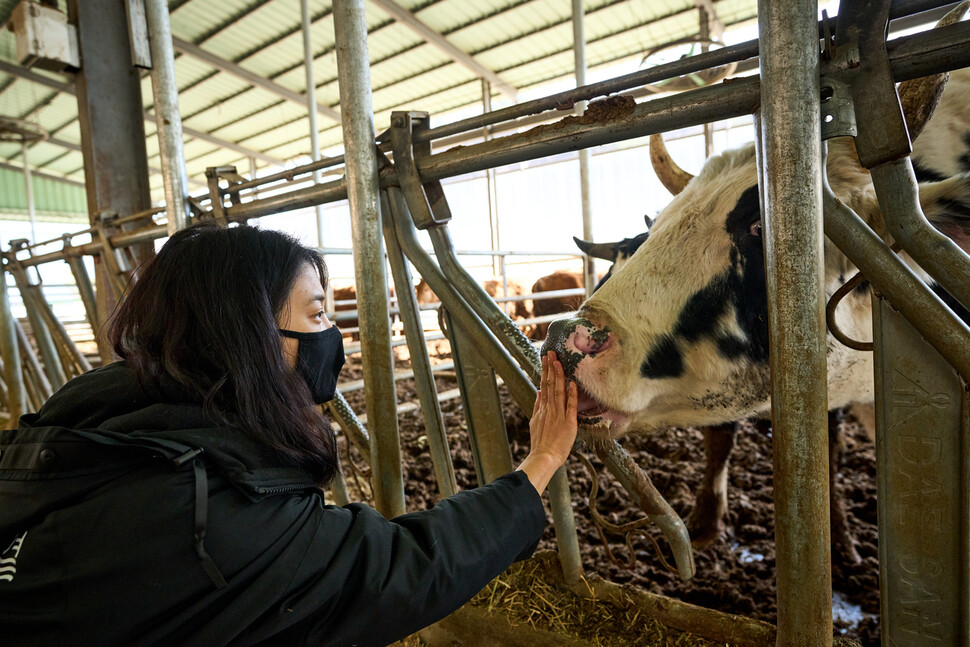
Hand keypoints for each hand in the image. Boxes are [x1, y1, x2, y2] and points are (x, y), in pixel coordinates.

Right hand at [518, 351, 577, 493]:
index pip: (544, 385)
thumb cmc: (541, 443)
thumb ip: (537, 406)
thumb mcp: (535, 422)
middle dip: (551, 367)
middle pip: (550, 384)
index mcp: (542, 408)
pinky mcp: (568, 422)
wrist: (543, 457)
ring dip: (558, 375)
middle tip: (551, 352)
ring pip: (558, 391)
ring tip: (558, 361)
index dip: (546, 371)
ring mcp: (558, 415)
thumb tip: (538, 391)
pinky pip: (570, 406)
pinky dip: (571, 394)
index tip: (547, 359)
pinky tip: (572, 383)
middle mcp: (549, 409)